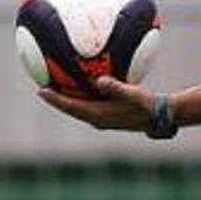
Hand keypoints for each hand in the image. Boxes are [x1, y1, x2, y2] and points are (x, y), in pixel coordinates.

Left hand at [39, 77, 155, 131]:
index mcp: (98, 115)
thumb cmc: (147, 105)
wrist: (159, 117)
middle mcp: (97, 119)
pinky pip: (88, 106)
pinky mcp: (109, 116)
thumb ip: (116, 87)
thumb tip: (100, 80)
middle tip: (42, 88)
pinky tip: (83, 88)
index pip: (71, 107)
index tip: (40, 91)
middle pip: (70, 109)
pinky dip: (80, 98)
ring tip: (56, 87)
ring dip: (67, 100)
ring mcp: (102, 119)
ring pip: (79, 109)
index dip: (55, 99)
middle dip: (56, 99)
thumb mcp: (132, 94)